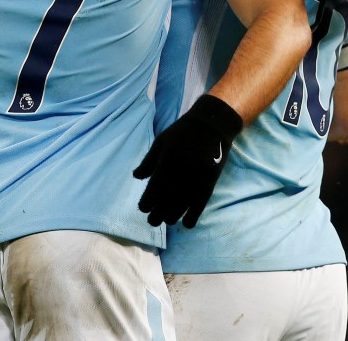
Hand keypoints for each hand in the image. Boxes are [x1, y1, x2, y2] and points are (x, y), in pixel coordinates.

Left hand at [133, 95, 242, 228]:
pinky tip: (186, 224)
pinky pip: (200, 204)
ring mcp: (197, 178)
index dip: (147, 201)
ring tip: (165, 221)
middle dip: (157, 213)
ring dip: (172, 216)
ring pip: (182, 204)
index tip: (143, 208)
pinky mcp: (210, 182)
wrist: (212, 124)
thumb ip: (149, 161)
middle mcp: (181, 171)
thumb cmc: (182, 132)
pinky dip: (193, 216)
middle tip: (152, 221)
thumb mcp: (162, 141)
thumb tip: (136, 177)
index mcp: (168, 160)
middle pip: (167, 199)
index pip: (155, 187)